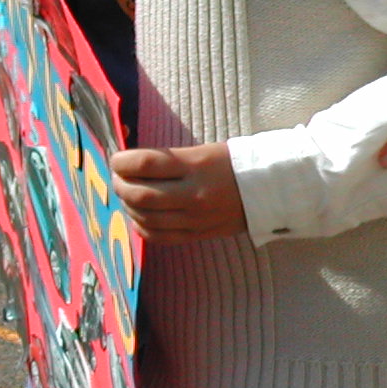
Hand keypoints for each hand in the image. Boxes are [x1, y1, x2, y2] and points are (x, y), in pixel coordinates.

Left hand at [110, 143, 245, 242]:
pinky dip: (142, 226)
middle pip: (140, 194)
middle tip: (118, 177)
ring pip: (145, 218)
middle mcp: (192, 195)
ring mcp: (194, 219)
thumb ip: (168, 159)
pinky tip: (140, 216)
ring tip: (128, 194)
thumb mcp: (202, 151)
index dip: (122, 162)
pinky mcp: (197, 235)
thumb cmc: (234, 163)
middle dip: (120, 185)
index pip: (145, 164)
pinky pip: (158, 236)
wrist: (270, 190)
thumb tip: (131, 164)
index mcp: (195, 166)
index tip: (117, 159)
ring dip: (128, 205)